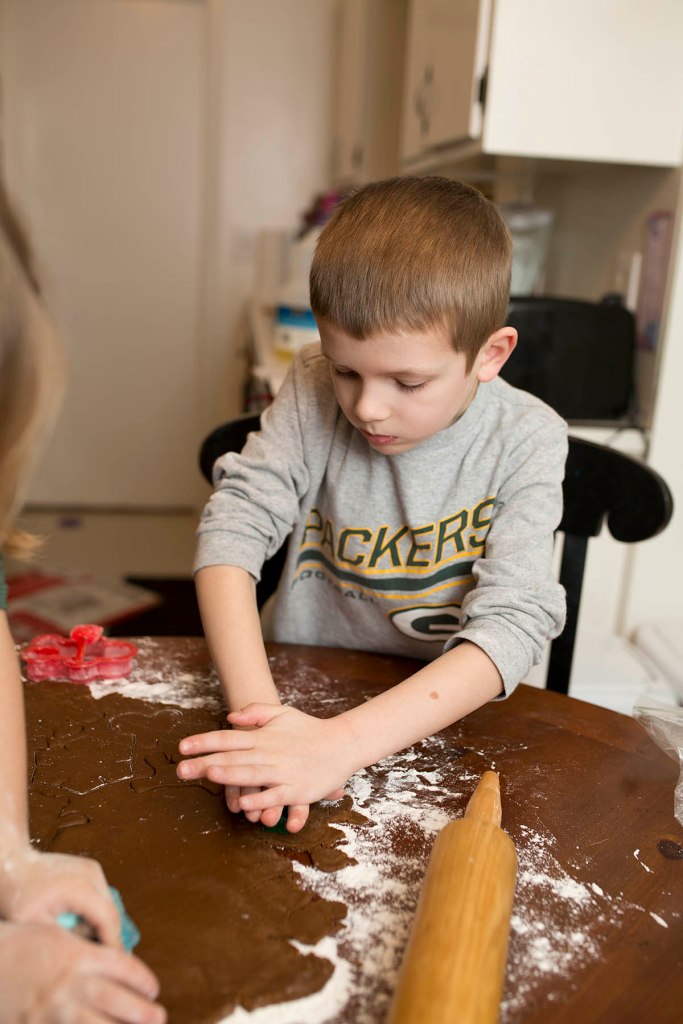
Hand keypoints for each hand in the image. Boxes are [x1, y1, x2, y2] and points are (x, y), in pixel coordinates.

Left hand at [0, 848, 121, 946]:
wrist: (11, 865)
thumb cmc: (17, 893)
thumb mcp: (35, 925)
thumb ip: (64, 939)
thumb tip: (86, 953)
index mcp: (80, 887)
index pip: (109, 919)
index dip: (113, 944)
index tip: (111, 963)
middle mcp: (92, 874)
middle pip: (112, 913)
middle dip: (107, 936)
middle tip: (93, 956)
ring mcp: (93, 869)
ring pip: (108, 905)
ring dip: (99, 924)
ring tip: (77, 936)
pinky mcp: (90, 869)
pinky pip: (101, 896)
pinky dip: (94, 912)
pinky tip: (75, 922)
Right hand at [0, 920, 165, 1023]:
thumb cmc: (20, 944)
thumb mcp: (56, 934)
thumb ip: (85, 948)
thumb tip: (116, 959)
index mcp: (75, 955)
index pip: (119, 966)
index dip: (141, 979)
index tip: (153, 989)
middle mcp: (66, 983)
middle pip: (111, 998)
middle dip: (139, 1010)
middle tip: (160, 1017)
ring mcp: (49, 1010)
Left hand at [177, 704, 350, 832]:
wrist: (342, 743)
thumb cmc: (309, 729)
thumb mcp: (282, 713)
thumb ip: (255, 713)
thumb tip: (230, 717)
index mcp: (264, 736)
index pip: (228, 737)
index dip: (204, 741)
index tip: (182, 746)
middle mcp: (270, 753)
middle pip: (233, 757)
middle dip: (206, 762)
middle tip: (181, 768)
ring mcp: (282, 772)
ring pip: (252, 774)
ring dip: (230, 774)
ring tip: (210, 774)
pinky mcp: (296, 789)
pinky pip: (275, 795)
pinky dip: (260, 799)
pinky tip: (245, 803)